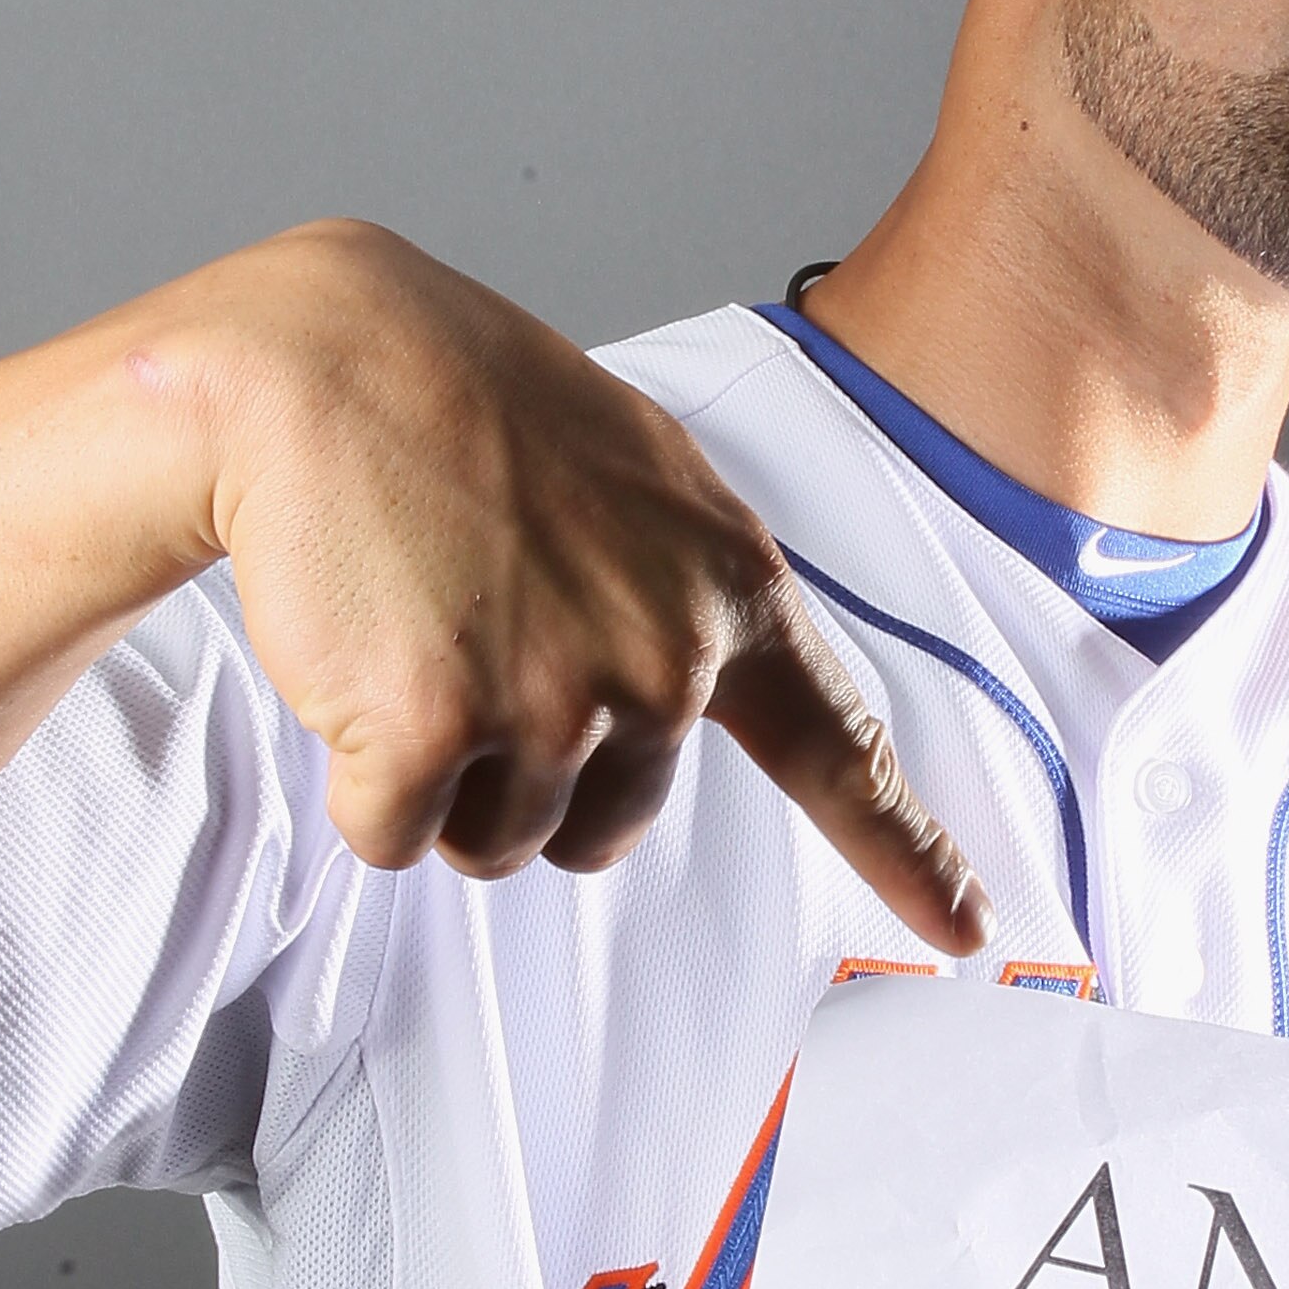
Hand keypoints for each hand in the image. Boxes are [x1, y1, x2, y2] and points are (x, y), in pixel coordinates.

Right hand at [159, 223, 987, 951]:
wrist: (321, 359)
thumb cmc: (468, 409)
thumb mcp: (637, 480)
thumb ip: (685, 595)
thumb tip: (693, 692)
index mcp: (730, 589)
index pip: (841, 748)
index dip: (908, 855)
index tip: (967, 929)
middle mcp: (666, 657)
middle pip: (606, 831)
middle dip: (530, 772)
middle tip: (476, 636)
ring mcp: (559, 697)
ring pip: (498, 841)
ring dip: (442, 773)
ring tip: (419, 630)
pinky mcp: (438, 731)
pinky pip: (397, 835)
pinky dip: (360, 776)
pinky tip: (357, 656)